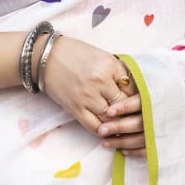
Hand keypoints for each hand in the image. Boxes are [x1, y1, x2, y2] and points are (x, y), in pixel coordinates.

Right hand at [37, 35, 145, 155]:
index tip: (139, 100)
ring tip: (122, 124)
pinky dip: (103, 130)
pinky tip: (108, 130)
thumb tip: (134, 90)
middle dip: (128, 110)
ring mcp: (87, 97)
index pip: (132, 87)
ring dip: (117, 122)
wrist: (45, 57)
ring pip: (111, 117)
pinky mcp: (75, 108)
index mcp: (109, 65)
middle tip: (133, 115)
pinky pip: (94, 126)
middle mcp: (100, 81)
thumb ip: (117, 72)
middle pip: (123, 104)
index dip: (137, 95)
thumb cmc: (75, 53)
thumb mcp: (101, 56)